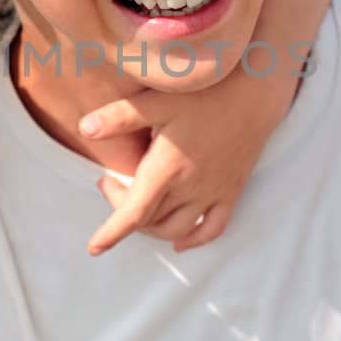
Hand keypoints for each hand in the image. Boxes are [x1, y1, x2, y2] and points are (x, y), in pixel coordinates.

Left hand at [79, 70, 291, 254]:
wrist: (255, 94)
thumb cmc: (205, 93)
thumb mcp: (157, 101)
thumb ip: (120, 117)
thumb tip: (85, 128)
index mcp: (168, 168)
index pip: (134, 213)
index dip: (112, 233)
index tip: (94, 248)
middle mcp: (190, 188)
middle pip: (150, 222)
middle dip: (123, 213)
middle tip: (111, 184)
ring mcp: (213, 193)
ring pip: (177, 231)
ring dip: (152, 228)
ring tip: (137, 204)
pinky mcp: (231, 191)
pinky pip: (214, 228)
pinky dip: (195, 240)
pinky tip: (180, 241)